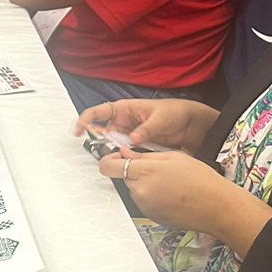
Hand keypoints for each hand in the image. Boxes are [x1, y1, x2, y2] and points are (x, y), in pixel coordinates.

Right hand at [74, 97, 217, 153]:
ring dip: (109, 152)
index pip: (98, 112)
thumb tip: (133, 138)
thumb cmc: (175, 113)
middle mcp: (123, 122)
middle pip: (101, 131)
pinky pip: (123, 153)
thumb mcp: (161, 118)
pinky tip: (122, 163)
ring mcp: (129, 135)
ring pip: (111, 144)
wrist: (192, 125)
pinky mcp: (136, 147)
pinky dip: (121, 158)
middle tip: (99, 150)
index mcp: (125, 109)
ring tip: (111, 159)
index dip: (85, 120)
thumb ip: (146, 129)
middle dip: (97, 141)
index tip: (80, 130)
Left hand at [98, 148, 260, 237]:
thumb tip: (124, 152)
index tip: (113, 157)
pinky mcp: (150, 216)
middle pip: (123, 177)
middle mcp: (140, 191)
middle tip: (154, 167)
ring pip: (133, 189)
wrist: (216, 206)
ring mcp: (144, 206)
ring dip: (142, 183)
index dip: (108, 160)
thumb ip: (144, 155)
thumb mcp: (173, 157)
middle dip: (132, 171)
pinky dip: (151, 196)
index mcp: (144, 172)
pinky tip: (169, 193)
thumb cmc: (201, 180)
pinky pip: (143, 201)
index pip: (108, 167)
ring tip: (167, 181)